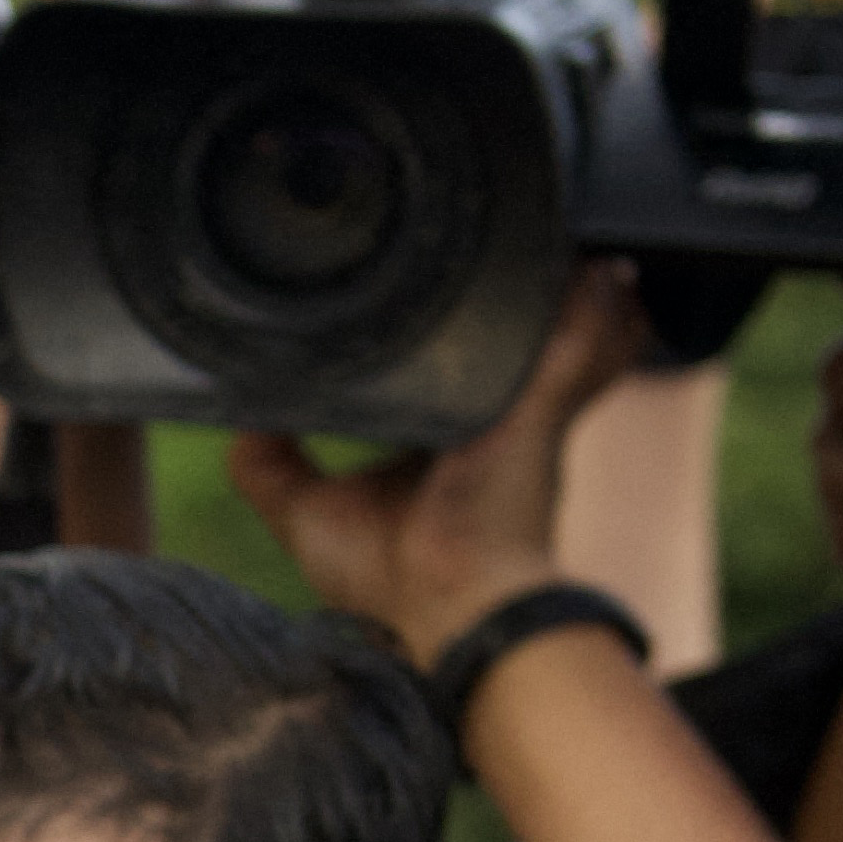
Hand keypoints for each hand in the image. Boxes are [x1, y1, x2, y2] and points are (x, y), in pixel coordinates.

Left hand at [224, 262, 654, 665]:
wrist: (456, 606)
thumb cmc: (394, 574)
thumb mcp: (307, 512)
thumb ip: (271, 466)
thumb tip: (236, 422)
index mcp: (439, 430)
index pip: (442, 365)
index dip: (439, 328)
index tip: (424, 278)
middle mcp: (484, 412)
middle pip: (507, 335)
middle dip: (522, 290)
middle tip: (517, 235)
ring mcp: (520, 408)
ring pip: (550, 328)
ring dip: (564, 292)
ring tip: (573, 242)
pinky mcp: (539, 408)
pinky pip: (574, 342)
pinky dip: (590, 309)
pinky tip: (606, 267)